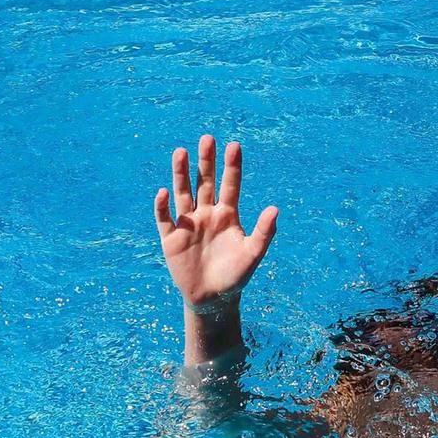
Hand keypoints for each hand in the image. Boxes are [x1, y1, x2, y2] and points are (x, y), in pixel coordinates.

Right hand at [153, 135, 278, 311]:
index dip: (231, 166)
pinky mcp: (171, 238)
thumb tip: (275, 209)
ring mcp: (188, 224)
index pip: (230, 185)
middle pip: (205, 182)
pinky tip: (163, 192)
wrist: (212, 299)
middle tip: (207, 139)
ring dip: (181, 174)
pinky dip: (162, 206)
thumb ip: (264, 232)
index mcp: (227, 215)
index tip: (234, 145)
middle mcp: (207, 214)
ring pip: (183, 193)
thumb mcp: (253, 254)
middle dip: (206, 162)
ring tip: (180, 152)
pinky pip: (165, 218)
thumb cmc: (235, 275)